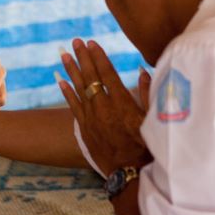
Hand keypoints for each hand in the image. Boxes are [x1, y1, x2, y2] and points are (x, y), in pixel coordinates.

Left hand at [57, 38, 149, 175]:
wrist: (130, 173)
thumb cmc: (148, 146)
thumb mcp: (154, 119)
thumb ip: (148, 94)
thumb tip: (142, 71)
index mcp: (123, 104)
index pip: (107, 74)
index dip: (99, 57)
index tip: (92, 43)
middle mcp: (104, 109)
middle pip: (91, 77)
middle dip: (83, 58)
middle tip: (76, 42)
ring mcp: (92, 119)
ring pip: (79, 89)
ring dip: (72, 70)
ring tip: (64, 55)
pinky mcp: (85, 129)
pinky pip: (73, 106)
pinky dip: (67, 92)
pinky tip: (61, 80)